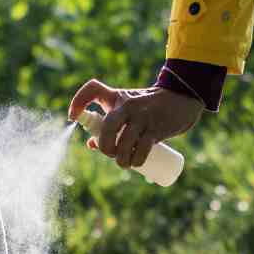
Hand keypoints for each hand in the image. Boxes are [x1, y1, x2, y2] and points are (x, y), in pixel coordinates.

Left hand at [68, 78, 201, 169]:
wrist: (181, 98)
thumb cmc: (148, 105)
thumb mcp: (127, 106)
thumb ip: (108, 122)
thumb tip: (90, 145)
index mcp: (117, 97)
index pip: (92, 89)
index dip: (78, 101)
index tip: (72, 116)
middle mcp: (128, 106)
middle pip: (106, 126)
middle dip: (104, 146)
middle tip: (110, 153)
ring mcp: (142, 117)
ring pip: (123, 143)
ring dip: (121, 160)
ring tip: (125, 163)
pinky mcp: (156, 129)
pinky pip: (141, 149)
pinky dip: (136, 160)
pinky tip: (136, 163)